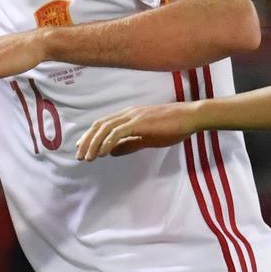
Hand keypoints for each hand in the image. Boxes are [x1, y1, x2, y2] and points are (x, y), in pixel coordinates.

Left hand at [76, 103, 199, 160]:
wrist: (190, 117)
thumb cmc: (172, 127)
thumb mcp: (146, 138)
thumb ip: (129, 144)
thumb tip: (112, 153)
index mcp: (127, 116)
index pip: (102, 124)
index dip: (90, 136)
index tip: (81, 148)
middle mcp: (126, 114)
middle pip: (98, 126)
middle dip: (87, 141)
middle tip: (80, 155)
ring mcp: (132, 116)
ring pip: (105, 129)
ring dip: (94, 143)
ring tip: (88, 157)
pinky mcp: (139, 122)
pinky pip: (118, 132)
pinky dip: (108, 142)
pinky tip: (104, 153)